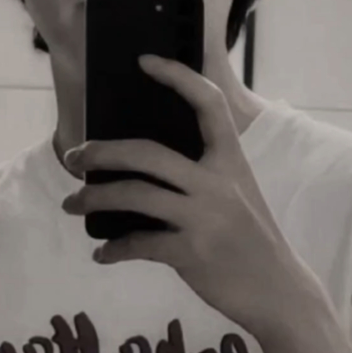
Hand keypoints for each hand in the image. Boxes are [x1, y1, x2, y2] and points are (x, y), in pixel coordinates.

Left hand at [61, 54, 320, 344]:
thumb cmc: (251, 240)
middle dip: (101, 152)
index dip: (177, 77)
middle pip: (146, 153)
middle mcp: (218, 183)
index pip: (208, 104)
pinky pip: (138, 244)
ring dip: (93, 199)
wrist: (279, 291)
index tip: (145, 61)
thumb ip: (203, 175)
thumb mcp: (238, 195)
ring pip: (134, 195)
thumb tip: (142, 165)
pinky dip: (114, 250)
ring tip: (72, 205)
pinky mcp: (192, 253)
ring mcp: (204, 218)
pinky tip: (103, 254)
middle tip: (74, 157)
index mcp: (231, 161)